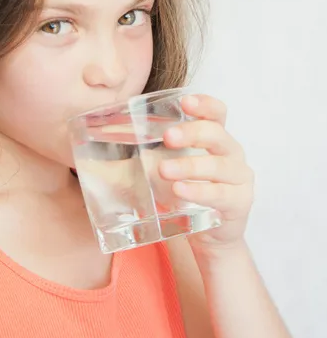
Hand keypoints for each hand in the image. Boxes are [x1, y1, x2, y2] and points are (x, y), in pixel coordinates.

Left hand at [159, 94, 253, 258]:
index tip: (185, 102)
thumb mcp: (169, 169)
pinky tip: (180, 191)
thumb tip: (98, 141)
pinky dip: (199, 191)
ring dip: (189, 165)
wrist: (208, 236)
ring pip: (218, 165)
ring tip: (164, 170)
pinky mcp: (239, 203)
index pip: (217, 113)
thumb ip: (147, 154)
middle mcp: (231, 154)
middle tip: (167, 137)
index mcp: (216, 140)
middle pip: (217, 134)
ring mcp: (239, 179)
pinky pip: (220, 194)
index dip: (204, 104)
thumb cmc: (186, 195)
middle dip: (191, 133)